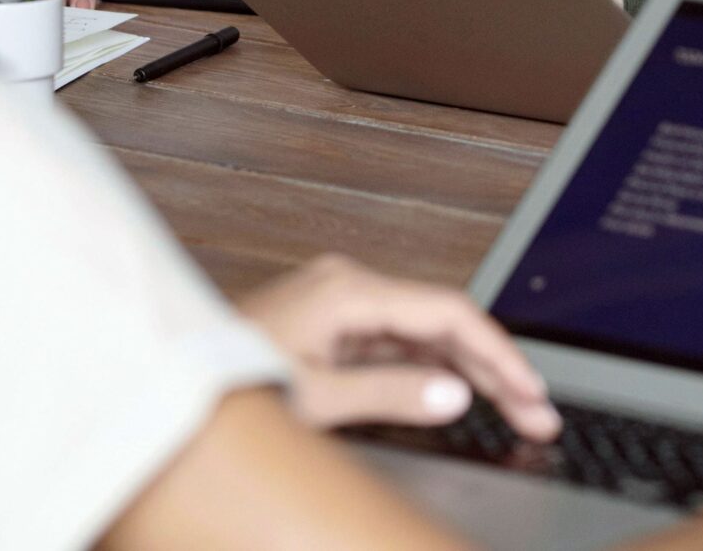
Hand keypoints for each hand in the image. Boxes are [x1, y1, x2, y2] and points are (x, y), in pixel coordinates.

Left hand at [236, 253, 558, 437]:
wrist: (165, 379)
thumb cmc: (224, 385)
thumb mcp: (313, 400)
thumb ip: (390, 395)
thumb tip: (455, 396)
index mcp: (349, 290)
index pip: (447, 313)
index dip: (497, 352)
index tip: (530, 390)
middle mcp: (349, 287)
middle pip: (443, 324)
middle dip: (495, 370)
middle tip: (537, 414)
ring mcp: (340, 306)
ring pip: (425, 336)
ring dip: (469, 373)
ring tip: (514, 411)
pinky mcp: (330, 328)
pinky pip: (398, 345)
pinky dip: (432, 372)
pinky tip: (458, 397)